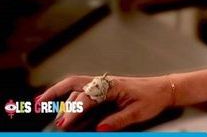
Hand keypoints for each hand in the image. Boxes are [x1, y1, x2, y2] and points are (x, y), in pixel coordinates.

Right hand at [37, 74, 173, 130]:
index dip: (75, 110)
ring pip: (77, 86)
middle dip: (55, 92)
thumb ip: (119, 120)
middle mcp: (106, 82)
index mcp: (114, 86)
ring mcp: (104, 85)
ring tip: (46, 108)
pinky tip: (63, 106)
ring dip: (61, 95)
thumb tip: (99, 128)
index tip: (65, 123)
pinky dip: (70, 96)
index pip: (88, 97)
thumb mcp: (138, 112)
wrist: (164, 89)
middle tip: (39, 104)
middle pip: (75, 83)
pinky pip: (84, 91)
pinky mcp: (105, 89)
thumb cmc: (152, 98)